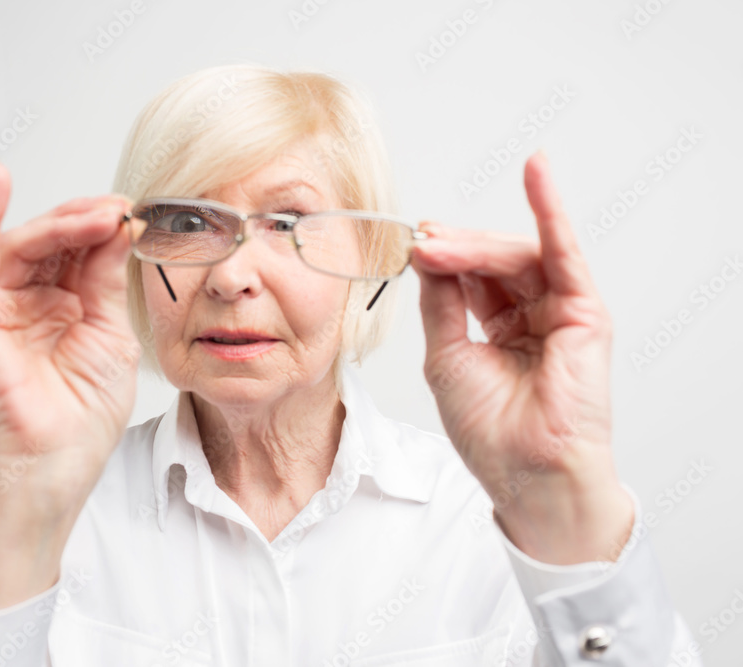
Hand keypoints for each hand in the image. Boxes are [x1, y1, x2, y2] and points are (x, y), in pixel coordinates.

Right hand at [0, 161, 139, 490]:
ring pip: (24, 242)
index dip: (103, 226)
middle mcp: (27, 297)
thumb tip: (117, 224)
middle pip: (52, 239)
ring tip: (96, 215)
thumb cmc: (86, 406)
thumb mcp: (110, 328)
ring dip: (60, 223)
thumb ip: (106, 276)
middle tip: (117, 210)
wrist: (61, 452)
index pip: (79, 248)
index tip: (133, 212)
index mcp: (63, 301)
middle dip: (86, 220)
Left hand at [411, 151, 633, 563]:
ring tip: (438, 243)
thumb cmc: (489, 429)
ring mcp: (560, 311)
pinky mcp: (584, 311)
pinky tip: (537, 174)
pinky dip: (551, 211)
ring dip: (475, 243)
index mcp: (500, 327)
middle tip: (421, 242)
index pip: (470, 276)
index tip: (411, 244)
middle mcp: (532, 314)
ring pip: (516, 256)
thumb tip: (426, 254)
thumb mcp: (447, 356)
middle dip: (454, 248)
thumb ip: (442, 304)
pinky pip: (565, 252)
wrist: (525, 472)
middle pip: (492, 261)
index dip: (442, 257)